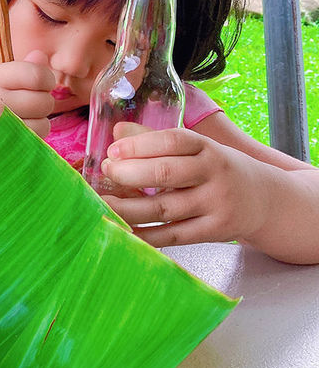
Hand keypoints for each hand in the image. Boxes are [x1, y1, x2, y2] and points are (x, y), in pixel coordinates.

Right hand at [0, 50, 54, 169]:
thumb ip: (16, 70)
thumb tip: (43, 57)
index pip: (36, 75)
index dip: (46, 80)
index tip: (41, 86)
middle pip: (44, 101)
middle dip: (41, 104)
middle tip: (25, 108)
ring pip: (43, 125)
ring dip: (37, 125)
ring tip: (17, 124)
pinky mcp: (0, 152)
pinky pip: (34, 145)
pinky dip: (31, 142)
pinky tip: (14, 138)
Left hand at [99, 122, 268, 248]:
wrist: (265, 200)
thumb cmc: (219, 170)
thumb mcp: (199, 149)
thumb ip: (158, 140)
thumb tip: (118, 132)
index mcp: (208, 148)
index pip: (173, 141)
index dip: (139, 145)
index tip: (113, 151)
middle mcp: (214, 174)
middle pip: (165, 174)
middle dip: (128, 174)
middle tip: (107, 173)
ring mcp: (215, 205)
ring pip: (163, 208)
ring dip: (128, 208)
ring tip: (103, 203)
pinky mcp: (214, 232)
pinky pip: (172, 236)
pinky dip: (144, 235)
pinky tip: (122, 229)